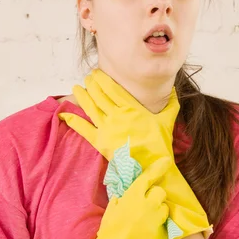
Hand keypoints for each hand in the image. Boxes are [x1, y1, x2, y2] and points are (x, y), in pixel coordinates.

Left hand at [58, 68, 212, 238]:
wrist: (152, 166)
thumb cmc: (160, 144)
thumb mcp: (168, 120)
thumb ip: (171, 103)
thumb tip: (173, 90)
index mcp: (132, 108)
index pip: (112, 88)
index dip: (102, 79)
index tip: (97, 73)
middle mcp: (117, 115)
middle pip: (99, 94)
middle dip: (91, 84)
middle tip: (87, 77)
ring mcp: (107, 129)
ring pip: (90, 108)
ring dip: (82, 96)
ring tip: (76, 88)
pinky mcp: (100, 143)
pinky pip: (84, 129)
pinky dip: (73, 121)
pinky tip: (65, 114)